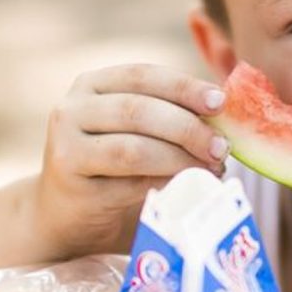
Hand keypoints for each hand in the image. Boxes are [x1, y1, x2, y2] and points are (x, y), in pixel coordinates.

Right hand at [33, 64, 228, 258]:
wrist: (65, 216)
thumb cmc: (113, 171)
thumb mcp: (138, 134)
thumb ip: (170, 118)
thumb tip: (225, 118)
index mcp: (94, 84)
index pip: (144, 75)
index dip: (185, 87)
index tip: (221, 102)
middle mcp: (74, 108)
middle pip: (139, 110)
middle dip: (188, 127)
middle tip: (222, 147)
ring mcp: (65, 144)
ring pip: (134, 148)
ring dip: (180, 159)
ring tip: (212, 168)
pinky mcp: (70, 181)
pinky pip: (127, 183)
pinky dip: (164, 182)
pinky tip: (188, 186)